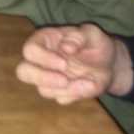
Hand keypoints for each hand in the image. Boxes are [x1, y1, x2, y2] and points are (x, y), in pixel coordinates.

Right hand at [15, 24, 133, 104]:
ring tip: (88, 82)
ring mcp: (48, 78)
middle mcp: (41, 60)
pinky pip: (60, 99)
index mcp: (44, 40)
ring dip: (66, 89)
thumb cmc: (96, 44)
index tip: (64, 63)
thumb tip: (65, 47)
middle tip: (65, 80)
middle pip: (23, 72)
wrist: (110, 63)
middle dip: (42, 78)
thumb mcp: (92, 34)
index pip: (30, 50)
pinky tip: (89, 85)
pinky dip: (76, 95)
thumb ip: (78, 37)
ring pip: (43, 89)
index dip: (43, 58)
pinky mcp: (59, 92)